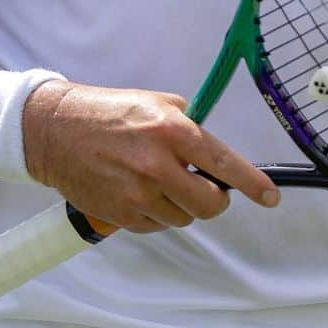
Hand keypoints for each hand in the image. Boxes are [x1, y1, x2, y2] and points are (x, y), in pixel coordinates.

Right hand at [22, 80, 279, 234]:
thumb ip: (188, 125)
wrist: (56, 132)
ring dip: (181, 204)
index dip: (251, 182)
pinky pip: (158, 225)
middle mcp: (156, 165)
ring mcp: (138, 194)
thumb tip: (214, 154)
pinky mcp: (121, 215)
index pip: (221, 162)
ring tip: (158, 179)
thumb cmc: (108, 112)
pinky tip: (139, 190)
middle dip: (214, 198)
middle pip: (209, 204)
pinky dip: (157, 212)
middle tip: (203, 185)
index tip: (270, 196)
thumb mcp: (154, 103)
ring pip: (184, 217)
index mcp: (170, 130)